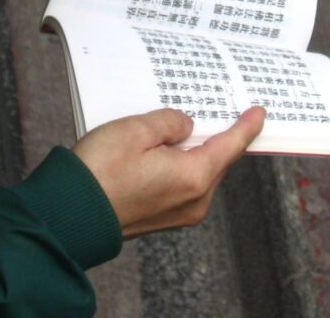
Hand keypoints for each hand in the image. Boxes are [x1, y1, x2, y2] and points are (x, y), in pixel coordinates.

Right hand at [72, 107, 265, 238]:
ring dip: (197, 150)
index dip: (246, 127)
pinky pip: (183, 184)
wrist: (70, 215)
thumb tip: (186, 127)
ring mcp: (179, 214)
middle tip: (223, 111)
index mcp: (194, 177)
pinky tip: (169, 149)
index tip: (259, 112)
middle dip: (220, 136)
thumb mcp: (136, 130)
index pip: (231, 146)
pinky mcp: (162, 218)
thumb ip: (169, 122)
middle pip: (217, 160)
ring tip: (189, 126)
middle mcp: (194, 200)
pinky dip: (182, 164)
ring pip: (199, 173)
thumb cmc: (100, 171)